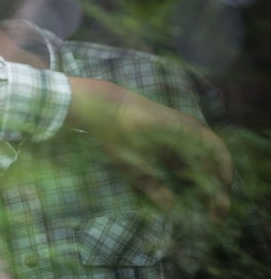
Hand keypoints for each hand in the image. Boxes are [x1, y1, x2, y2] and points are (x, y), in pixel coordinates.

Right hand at [66, 77, 232, 221]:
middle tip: (218, 216)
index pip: (193, 180)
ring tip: (221, 203)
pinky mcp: (191, 128)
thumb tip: (169, 206)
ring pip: (213, 161)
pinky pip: (215, 147)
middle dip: (215, 195)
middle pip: (206, 173)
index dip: (202, 198)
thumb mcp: (137, 173)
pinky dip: (223, 163)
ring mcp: (188, 136)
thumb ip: (154, 188)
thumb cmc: (118, 143)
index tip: (209, 218)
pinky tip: (223, 179)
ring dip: (220, 182)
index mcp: (169, 157)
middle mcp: (182, 147)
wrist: (111, 118)